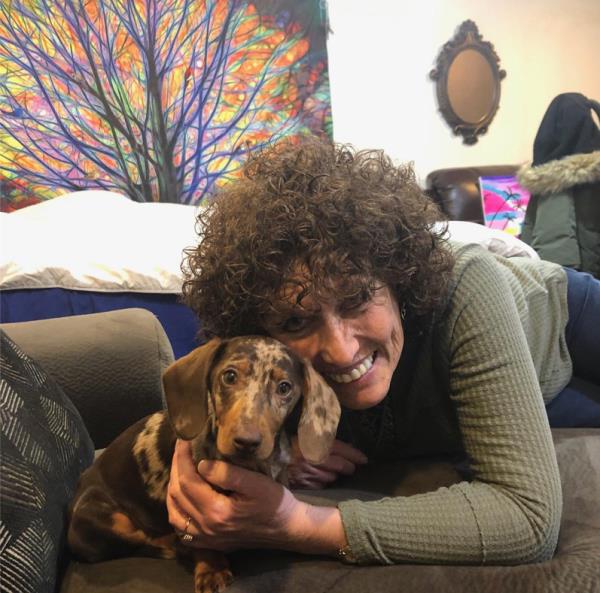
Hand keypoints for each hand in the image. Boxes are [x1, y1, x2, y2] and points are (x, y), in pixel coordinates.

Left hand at [167, 439, 300, 551]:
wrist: (287, 529)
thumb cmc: (275, 503)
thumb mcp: (256, 483)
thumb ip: (227, 473)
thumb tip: (200, 464)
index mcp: (216, 511)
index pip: (187, 480)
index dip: (181, 457)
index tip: (183, 438)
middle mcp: (206, 528)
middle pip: (177, 495)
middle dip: (176, 468)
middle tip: (181, 448)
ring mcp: (206, 539)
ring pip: (174, 513)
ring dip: (173, 488)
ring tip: (180, 468)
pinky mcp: (209, 543)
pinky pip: (182, 528)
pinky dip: (177, 510)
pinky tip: (183, 497)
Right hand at [288, 437, 367, 488]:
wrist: (268, 459)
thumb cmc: (287, 445)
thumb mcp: (304, 437)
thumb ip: (322, 441)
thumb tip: (344, 447)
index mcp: (313, 443)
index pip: (340, 448)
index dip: (354, 454)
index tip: (364, 459)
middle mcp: (313, 459)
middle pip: (339, 465)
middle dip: (349, 467)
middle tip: (353, 468)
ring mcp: (309, 474)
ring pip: (332, 478)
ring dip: (336, 476)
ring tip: (338, 474)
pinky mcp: (304, 486)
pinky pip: (320, 486)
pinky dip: (324, 484)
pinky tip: (323, 481)